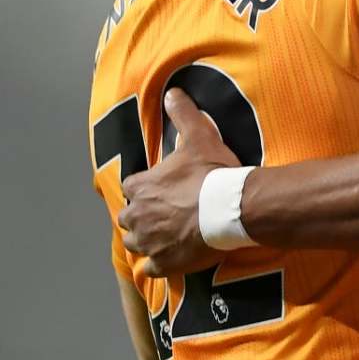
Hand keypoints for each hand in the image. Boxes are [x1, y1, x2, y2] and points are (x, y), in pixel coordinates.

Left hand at [119, 88, 239, 278]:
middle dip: (141, 216)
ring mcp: (149, 243)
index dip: (146, 187)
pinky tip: (172, 257)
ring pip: (137, 243)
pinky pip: (152, 267)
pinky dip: (159, 263)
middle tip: (165, 213)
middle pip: (129, 218)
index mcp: (141, 187)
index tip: (161, 188)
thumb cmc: (212, 174)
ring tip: (167, 236)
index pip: (132, 187)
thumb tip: (173, 92)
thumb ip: (183, 114)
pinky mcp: (163, 264)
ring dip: (147, 239)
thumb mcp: (199, 136)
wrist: (230, 210)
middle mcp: (138, 217)